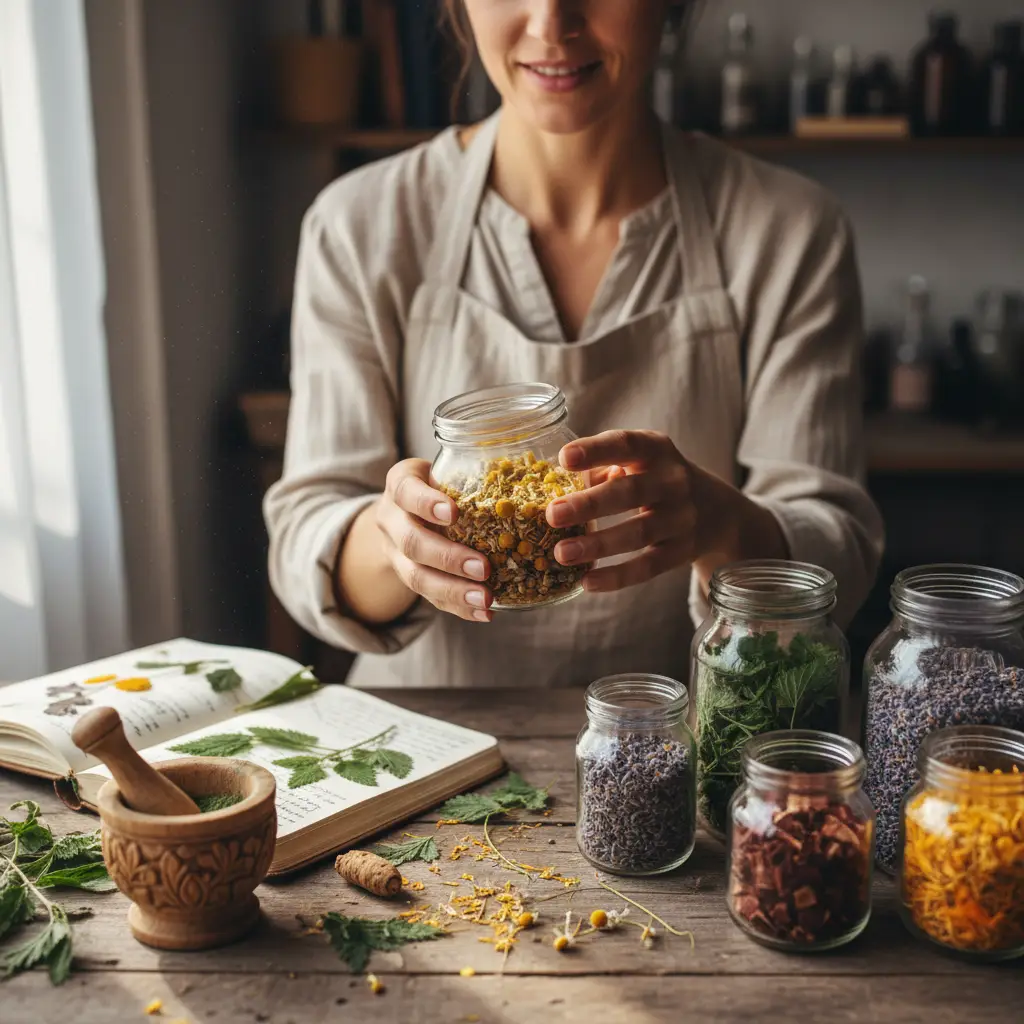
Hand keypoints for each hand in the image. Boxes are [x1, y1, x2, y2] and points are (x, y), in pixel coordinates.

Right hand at [373, 459, 493, 621]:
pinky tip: (484, 613)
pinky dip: (459, 607)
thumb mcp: (448, 468)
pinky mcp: (408, 579)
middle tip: (483, 568)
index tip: (453, 512)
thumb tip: (536, 470)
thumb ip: (476, 469)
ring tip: (485, 599)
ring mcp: (396, 554)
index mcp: (400, 484)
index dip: (426, 503)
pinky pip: (431, 598)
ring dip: (453, 591)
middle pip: (412, 543)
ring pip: (417, 578)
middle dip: (448, 558)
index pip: (406, 491)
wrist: (402, 511)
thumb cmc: (440, 482)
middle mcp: (392, 519)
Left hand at [545, 430, 783, 593]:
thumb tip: (551, 488)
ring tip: (562, 553)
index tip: (564, 458)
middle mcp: (674, 481)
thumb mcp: (640, 462)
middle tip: (552, 514)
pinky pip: (648, 566)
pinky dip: (617, 576)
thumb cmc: (658, 480)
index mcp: (657, 450)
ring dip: (598, 545)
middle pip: (630, 492)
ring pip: (638, 533)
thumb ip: (602, 470)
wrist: (719, 510)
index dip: (595, 450)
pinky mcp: (683, 551)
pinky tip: (587, 581)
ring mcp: (682, 518)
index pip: (626, 445)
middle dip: (589, 504)